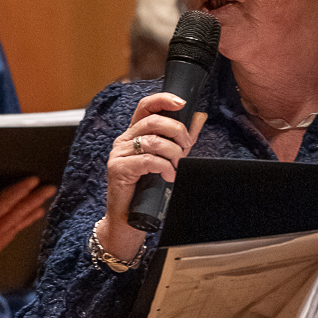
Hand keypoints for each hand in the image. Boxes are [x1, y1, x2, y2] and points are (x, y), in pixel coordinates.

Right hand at [0, 173, 53, 293]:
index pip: (8, 200)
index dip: (22, 189)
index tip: (36, 180)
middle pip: (18, 214)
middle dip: (35, 200)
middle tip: (51, 189)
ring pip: (15, 229)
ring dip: (28, 216)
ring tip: (42, 208)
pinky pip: (6, 241)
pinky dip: (15, 231)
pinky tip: (18, 227)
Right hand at [97, 93, 206, 263]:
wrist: (129, 217)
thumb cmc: (147, 188)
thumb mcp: (169, 158)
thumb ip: (182, 138)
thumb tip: (199, 116)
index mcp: (134, 133)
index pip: (145, 106)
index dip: (163, 99)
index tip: (182, 102)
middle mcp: (124, 140)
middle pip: (153, 121)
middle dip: (177, 131)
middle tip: (186, 147)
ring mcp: (119, 154)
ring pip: (152, 141)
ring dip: (173, 152)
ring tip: (177, 165)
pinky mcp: (118, 169)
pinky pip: (147, 160)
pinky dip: (164, 167)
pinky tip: (169, 176)